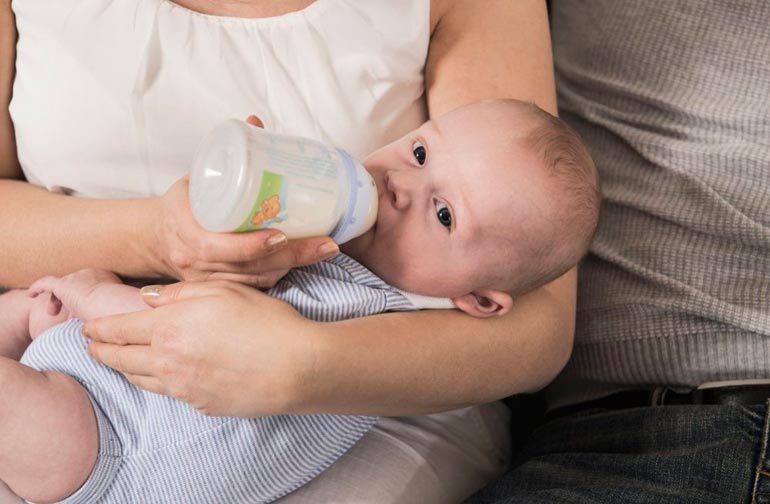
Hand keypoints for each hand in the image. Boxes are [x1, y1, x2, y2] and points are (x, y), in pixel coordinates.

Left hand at [28, 269, 121, 320]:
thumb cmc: (120, 313)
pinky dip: (38, 287)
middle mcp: (92, 274)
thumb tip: (102, 327)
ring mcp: (77, 277)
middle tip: (69, 317)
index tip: (82, 317)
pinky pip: (46, 283)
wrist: (114, 305)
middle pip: (76, 286)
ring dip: (57, 299)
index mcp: (107, 278)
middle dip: (71, 301)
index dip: (84, 301)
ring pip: (62, 286)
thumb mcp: (115, 311)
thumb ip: (107, 313)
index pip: (90, 287)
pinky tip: (30, 294)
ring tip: (52, 312)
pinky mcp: (64, 284)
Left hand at [83, 281, 320, 416]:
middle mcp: (167, 360)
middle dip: (100, 350)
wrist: (297, 368)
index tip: (88, 326)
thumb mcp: (224, 291)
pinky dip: (154, 382)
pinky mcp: (200, 405)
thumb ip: (179, 293)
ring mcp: (182, 387)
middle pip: (119, 358)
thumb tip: (148, 298)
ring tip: (118, 361)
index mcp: (170, 327)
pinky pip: (167, 393)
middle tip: (91, 346)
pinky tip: (160, 376)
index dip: (98, 328)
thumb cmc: (266, 322)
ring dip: (122, 369)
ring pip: (138, 379)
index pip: (119, 328)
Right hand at [147, 115, 337, 287]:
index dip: (250, 244)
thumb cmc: (182, 204)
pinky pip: (255, 287)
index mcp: (185, 232)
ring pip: (256, 280)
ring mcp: (208, 281)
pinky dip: (281, 274)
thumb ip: (227, 153)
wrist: (157, 238)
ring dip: (293, 266)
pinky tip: (305, 261)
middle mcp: (195, 263)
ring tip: (324, 249)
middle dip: (291, 257)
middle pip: (248, 267)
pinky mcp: (221, 291)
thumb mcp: (196, 176)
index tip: (280, 235)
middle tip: (326, 243)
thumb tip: (255, 120)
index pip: (217, 246)